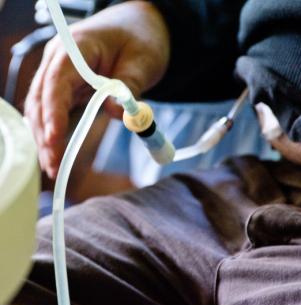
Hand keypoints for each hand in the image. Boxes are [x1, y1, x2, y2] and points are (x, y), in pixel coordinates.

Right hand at [25, 1, 169, 177]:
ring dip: (46, 138)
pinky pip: (55, 111)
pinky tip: (56, 152)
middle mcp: (61, 60)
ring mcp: (63, 74)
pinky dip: (55, 132)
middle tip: (54, 165)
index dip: (53, 111)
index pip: (57, 81)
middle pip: (42, 99)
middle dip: (45, 133)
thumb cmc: (141, 38)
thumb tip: (115, 113)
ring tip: (54, 167)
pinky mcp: (69, 87)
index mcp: (77, 47)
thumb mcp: (143, 61)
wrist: (140, 28)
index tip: (55, 139)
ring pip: (43, 109)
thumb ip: (129, 86)